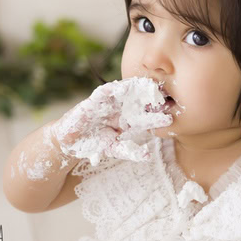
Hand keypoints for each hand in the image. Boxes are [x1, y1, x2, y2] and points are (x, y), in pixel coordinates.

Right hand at [52, 79, 169, 164]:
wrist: (71, 142)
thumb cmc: (94, 143)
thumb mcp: (113, 149)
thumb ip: (129, 152)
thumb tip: (147, 156)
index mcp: (127, 120)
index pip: (144, 116)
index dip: (155, 117)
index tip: (169, 118)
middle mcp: (119, 109)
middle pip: (136, 100)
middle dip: (148, 96)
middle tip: (163, 94)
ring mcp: (107, 103)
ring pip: (121, 92)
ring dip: (132, 87)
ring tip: (145, 84)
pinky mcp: (92, 101)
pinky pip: (101, 93)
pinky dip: (109, 90)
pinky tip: (118, 87)